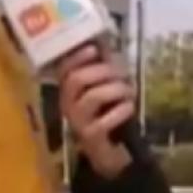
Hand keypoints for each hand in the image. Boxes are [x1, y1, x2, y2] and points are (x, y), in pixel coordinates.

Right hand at [55, 44, 135, 179]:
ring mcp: (78, 122)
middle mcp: (68, 104)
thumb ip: (102, 67)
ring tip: (129, 92)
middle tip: (123, 74)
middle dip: (103, 71)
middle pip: (77, 79)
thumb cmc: (106, 114)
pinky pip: (106, 120)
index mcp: (69, 90)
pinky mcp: (91, 137)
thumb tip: (104, 40)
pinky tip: (129, 108)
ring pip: (93, 96)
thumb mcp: (104, 88)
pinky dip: (122, 110)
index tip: (94, 49)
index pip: (63, 68)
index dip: (77, 56)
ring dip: (117, 89)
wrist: (109, 152)